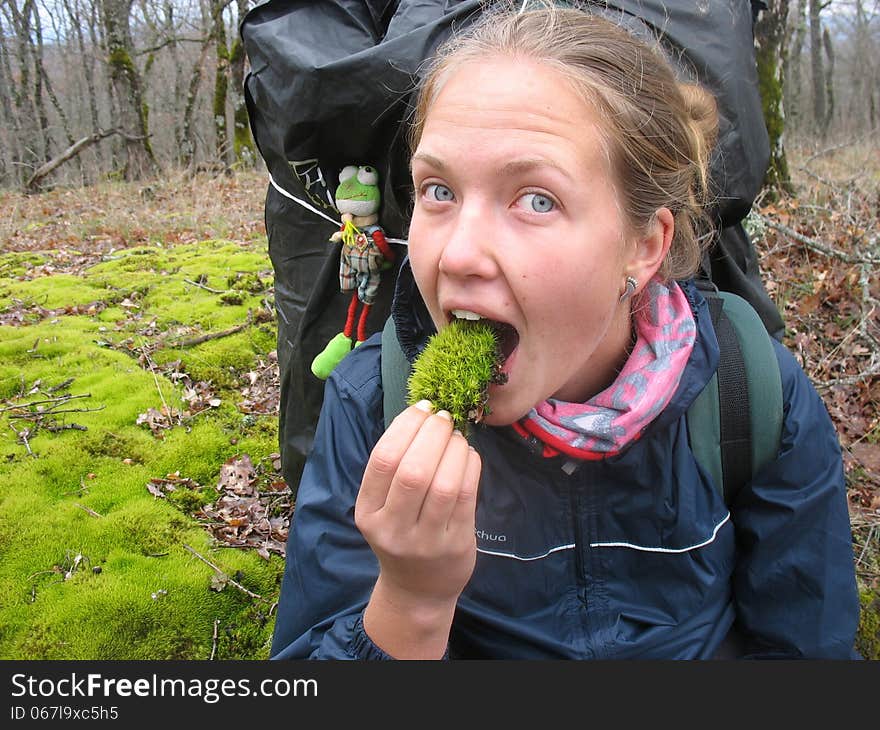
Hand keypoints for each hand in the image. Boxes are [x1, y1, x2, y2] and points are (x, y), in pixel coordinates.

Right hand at [356, 400, 480, 643]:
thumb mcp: (383, 506)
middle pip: (413, 471)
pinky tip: (468, 454)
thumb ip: (396, 467)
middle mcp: (392, 528)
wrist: (418, 589)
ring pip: (443, 483)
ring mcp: (425, 540)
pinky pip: (466, 495)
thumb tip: (424, 414)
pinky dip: (470, 466)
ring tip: (456, 436)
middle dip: (432, 434)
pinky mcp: (455, 544)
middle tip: (444, 417)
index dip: (405, 427)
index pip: (383, 461)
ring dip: (454, 449)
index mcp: (368, 512)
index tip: (422, 408)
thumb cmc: (402, 534)